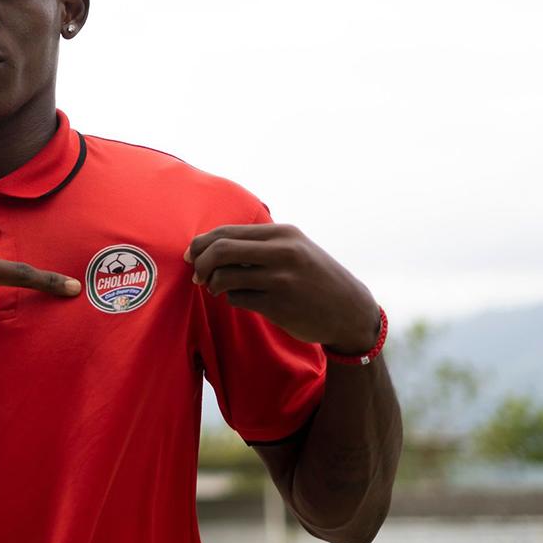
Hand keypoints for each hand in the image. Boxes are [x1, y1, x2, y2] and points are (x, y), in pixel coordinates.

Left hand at [184, 224, 380, 352]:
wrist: (350, 311)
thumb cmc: (314, 277)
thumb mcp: (295, 248)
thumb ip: (258, 244)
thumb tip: (209, 245)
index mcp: (282, 234)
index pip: (227, 232)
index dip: (201, 243)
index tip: (192, 254)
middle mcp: (282, 253)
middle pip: (220, 250)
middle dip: (200, 263)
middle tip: (197, 275)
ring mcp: (281, 280)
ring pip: (225, 277)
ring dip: (214, 284)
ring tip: (218, 288)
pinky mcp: (278, 306)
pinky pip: (238, 299)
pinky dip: (232, 299)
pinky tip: (242, 299)